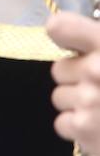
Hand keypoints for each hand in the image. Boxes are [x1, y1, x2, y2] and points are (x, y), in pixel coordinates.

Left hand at [49, 12, 99, 154]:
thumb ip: (99, 42)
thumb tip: (64, 33)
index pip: (61, 26)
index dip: (64, 36)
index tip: (73, 47)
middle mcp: (96, 69)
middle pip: (59, 69)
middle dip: (78, 78)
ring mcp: (89, 100)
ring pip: (61, 97)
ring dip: (80, 104)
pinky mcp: (83, 128)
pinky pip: (63, 123)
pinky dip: (80, 129)